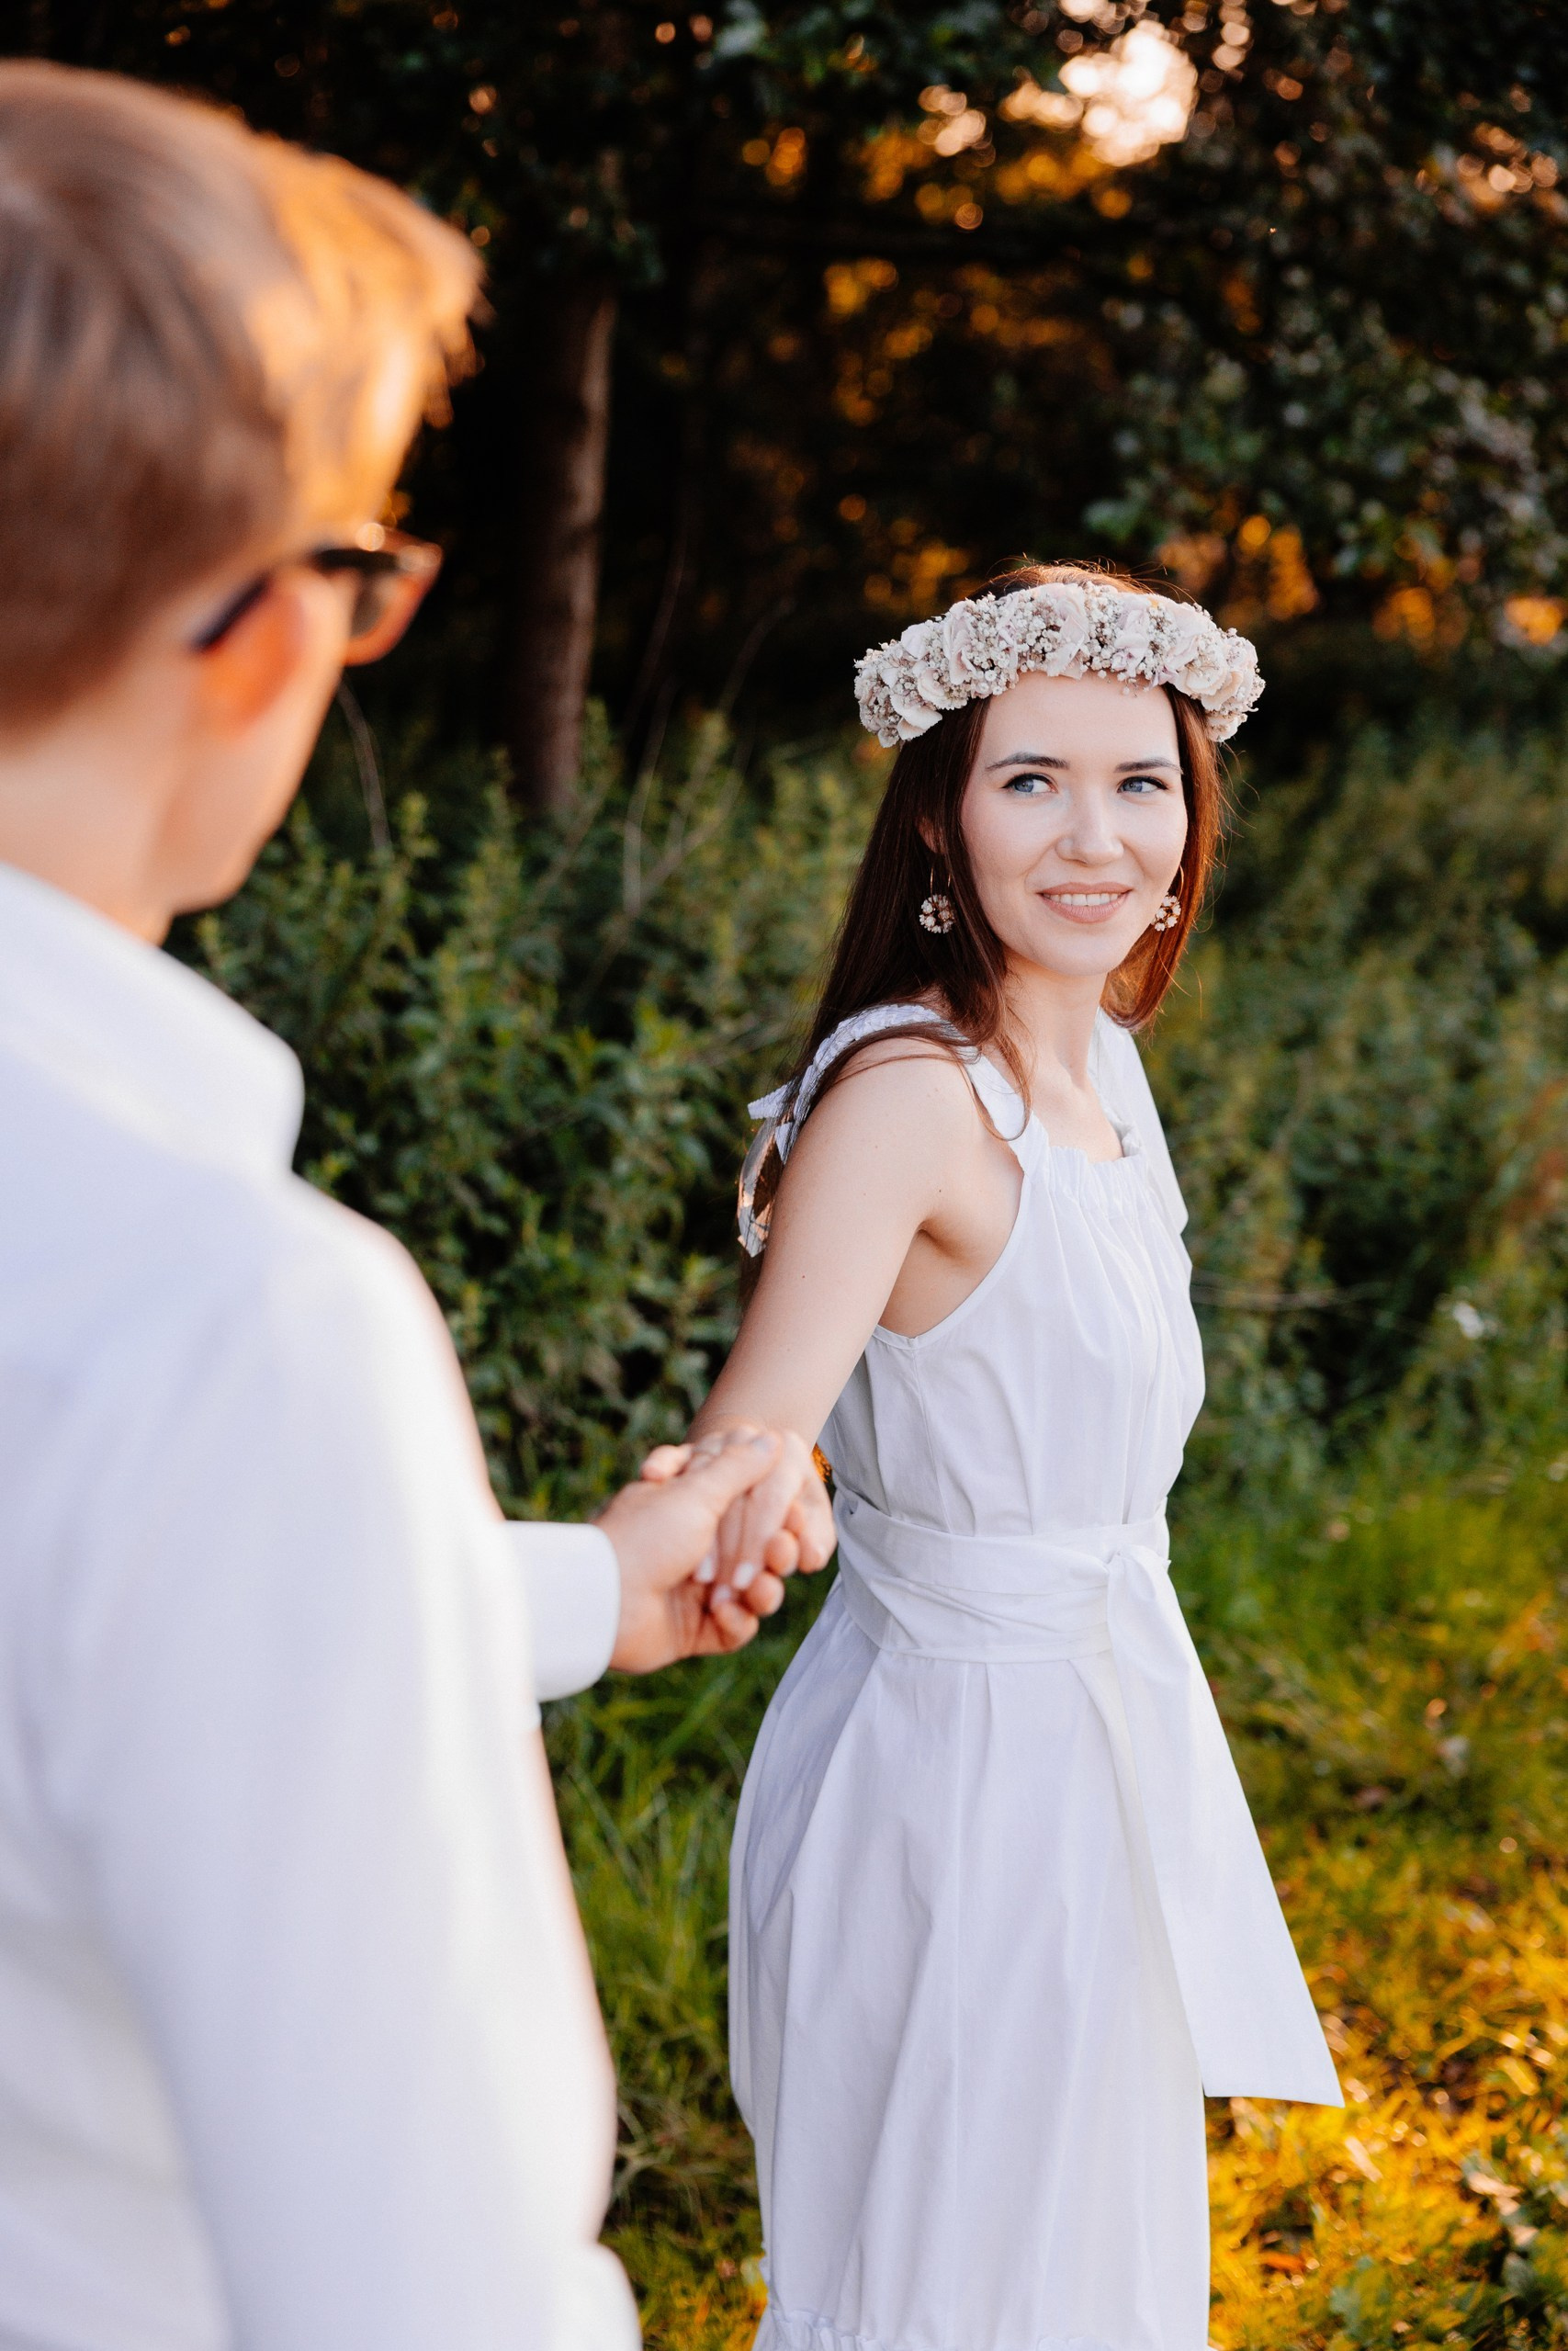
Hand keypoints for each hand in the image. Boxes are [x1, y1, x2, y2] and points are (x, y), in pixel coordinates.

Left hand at [597, 1427, 808, 1671]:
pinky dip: (736, 1623)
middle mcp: (694, 1551)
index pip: (748, 1512)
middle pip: (757, 1555)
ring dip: (762, 1591)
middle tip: (781, 1553)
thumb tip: (771, 1438)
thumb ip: (738, 1468)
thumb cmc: (646, 1536)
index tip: (792, 1518)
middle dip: (774, 1555)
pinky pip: (732, 1629)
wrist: (603, 1599)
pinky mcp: (692, 1631)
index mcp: (691, 1513)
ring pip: (751, 1594)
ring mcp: (693, 1593)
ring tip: (756, 1589)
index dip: (775, 1517)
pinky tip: (724, 1613)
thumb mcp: (696, 1492)